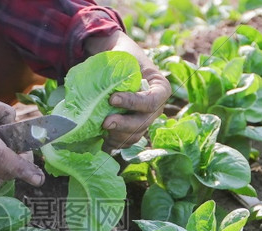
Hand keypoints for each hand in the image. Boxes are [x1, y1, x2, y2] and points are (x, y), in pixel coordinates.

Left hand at [84, 30, 171, 148]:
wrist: (116, 63)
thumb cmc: (122, 56)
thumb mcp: (125, 56)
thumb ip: (119, 70)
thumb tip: (104, 89)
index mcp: (160, 88)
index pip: (151, 101)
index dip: (133, 103)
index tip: (112, 99)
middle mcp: (156, 108)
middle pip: (143, 123)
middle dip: (124, 125)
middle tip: (105, 123)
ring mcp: (144, 120)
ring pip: (134, 136)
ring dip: (117, 136)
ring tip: (101, 130)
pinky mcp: (131, 129)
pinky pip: (125, 142)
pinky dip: (113, 143)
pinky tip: (101, 140)